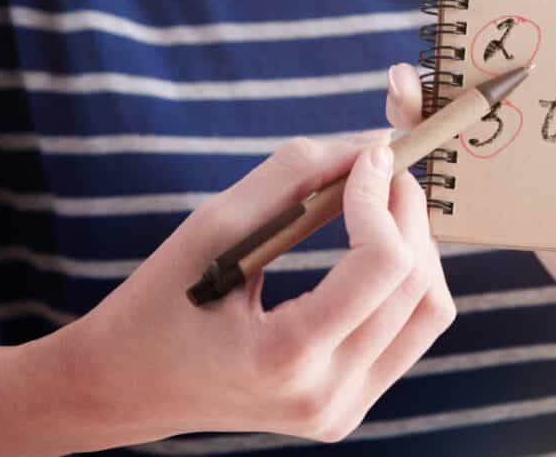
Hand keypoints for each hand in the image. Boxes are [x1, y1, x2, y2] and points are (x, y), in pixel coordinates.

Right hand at [47, 135, 454, 448]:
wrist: (126, 387)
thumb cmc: (160, 300)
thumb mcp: (213, 224)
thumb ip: (295, 175)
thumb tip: (372, 144)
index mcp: (285, 357)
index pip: (381, 266)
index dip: (381, 197)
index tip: (367, 156)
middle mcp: (325, 397)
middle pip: (417, 286)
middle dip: (408, 212)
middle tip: (381, 168)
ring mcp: (342, 411)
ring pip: (429, 312)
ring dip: (417, 247)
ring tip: (381, 206)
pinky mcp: (348, 408)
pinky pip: (411, 334)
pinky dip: (405, 282)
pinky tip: (372, 249)